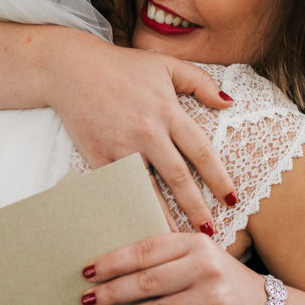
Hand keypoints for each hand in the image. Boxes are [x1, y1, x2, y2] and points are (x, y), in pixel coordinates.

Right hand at [50, 44, 237, 232]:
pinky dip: (130, 207)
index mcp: (168, 111)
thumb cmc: (121, 66)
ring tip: (177, 240)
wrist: (71, 69)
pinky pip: (119, 188)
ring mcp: (122, 147)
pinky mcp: (98, 156)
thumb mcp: (165, 65)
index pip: (201, 151)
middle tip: (210, 232)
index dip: (219, 177)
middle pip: (178, 178)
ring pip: (148, 189)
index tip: (232, 199)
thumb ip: (200, 82)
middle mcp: (148, 132)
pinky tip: (138, 225)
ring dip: (164, 217)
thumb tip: (228, 102)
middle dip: (196, 208)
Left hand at [79, 233, 263, 304]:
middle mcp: (205, 267)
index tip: (89, 270)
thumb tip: (112, 262)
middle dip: (112, 291)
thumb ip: (165, 254)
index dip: (114, 261)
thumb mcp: (198, 256)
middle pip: (147, 280)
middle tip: (87, 298)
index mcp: (196, 243)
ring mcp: (211, 298)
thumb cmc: (218, 279)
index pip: (147, 250)